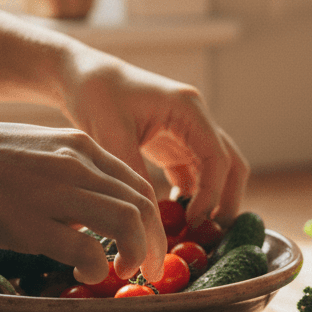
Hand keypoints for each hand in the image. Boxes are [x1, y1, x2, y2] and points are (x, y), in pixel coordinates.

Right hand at [0, 114, 167, 282]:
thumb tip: (88, 213)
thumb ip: (70, 174)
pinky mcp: (31, 223)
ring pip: (127, 223)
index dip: (154, 220)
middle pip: (142, 206)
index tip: (151, 244)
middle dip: (156, 243)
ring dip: (138, 254)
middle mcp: (77, 166)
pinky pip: (86, 248)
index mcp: (81, 147)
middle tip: (152, 269)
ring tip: (128, 272)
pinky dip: (98, 266)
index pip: (138, 185)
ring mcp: (55, 193)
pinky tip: (87, 272)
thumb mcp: (38, 151)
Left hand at [56, 47, 249, 226]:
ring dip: (211, 201)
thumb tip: (151, 218)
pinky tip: (175, 219)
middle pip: (230, 164)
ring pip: (216, 172)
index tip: (194, 222)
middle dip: (226, 200)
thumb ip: (134, 174)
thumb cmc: (95, 95)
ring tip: (193, 233)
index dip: (212, 193)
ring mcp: (187, 132)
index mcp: (188, 109)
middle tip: (211, 235)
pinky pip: (194, 175)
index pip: (218, 157)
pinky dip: (192, 198)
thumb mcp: (112, 136)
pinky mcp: (174, 144)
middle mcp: (195, 119)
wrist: (81, 76)